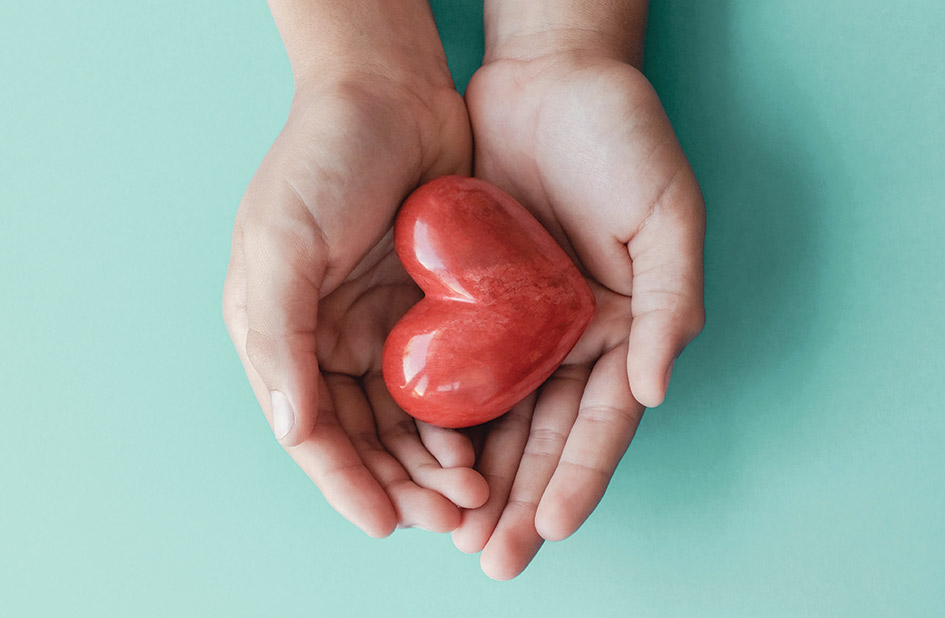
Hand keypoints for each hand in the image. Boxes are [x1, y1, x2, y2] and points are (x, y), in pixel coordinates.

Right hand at [222, 1, 486, 536]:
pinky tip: (482, 441)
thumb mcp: (283, 241)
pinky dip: (461, 417)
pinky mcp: (430, 310)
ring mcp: (380, 328)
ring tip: (475, 492)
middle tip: (452, 518)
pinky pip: (446, 380)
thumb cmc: (324, 157)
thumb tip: (292, 429)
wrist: (391, 92)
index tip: (385, 522)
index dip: (345, 482)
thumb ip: (279, 336)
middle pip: (365, 437)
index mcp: (278, 333)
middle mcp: (326, 340)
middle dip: (403, 484)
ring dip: (435, 463)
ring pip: (408, 420)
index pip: (311, 429)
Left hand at [453, 21, 705, 577]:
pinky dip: (444, 418)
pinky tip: (424, 458)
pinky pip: (456, 370)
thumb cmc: (622, 141)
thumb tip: (654, 392)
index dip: (579, 477)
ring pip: (498, 417)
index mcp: (624, 330)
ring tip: (455, 530)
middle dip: (520, 499)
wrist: (549, 79)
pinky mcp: (472, 302)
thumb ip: (669, 304)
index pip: (603, 423)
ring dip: (479, 476)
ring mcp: (520, 325)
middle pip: (546, 436)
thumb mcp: (667, 216)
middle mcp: (573, 340)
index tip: (548, 527)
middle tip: (492, 557)